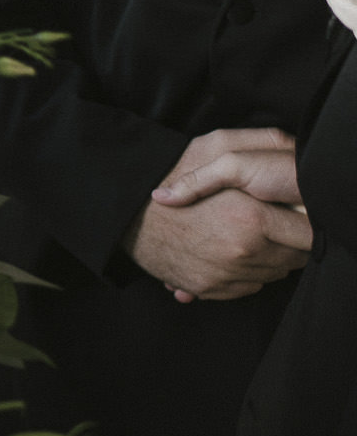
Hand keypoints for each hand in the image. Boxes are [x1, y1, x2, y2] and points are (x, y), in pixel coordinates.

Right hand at [128, 129, 309, 301]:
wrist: (125, 207)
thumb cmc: (172, 172)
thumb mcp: (219, 146)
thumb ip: (264, 148)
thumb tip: (299, 163)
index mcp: (252, 220)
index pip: (309, 236)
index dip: (309, 223)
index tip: (301, 213)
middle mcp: (242, 253)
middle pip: (295, 258)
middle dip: (291, 241)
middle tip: (275, 222)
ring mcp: (225, 275)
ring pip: (273, 274)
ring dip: (270, 258)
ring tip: (251, 235)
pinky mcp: (209, 288)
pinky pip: (248, 287)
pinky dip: (246, 273)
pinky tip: (232, 252)